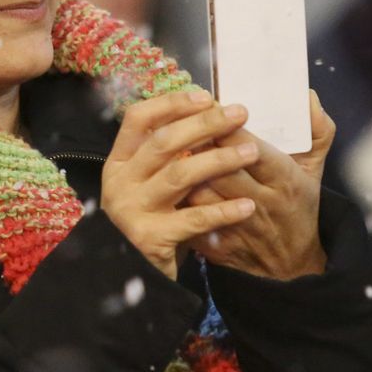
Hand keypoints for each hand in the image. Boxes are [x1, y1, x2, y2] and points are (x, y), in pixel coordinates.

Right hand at [101, 90, 262, 279]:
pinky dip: (223, 211)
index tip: (206, 96)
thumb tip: (208, 109)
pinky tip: (248, 205)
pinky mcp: (149, 238)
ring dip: (220, 160)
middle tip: (240, 114)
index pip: (138, 118)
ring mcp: (131, 211)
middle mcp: (119, 183)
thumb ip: (170, 152)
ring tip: (252, 152)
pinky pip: (193, 218)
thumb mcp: (154, 181)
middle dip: (205, 124)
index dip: (171, 103)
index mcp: (119, 162)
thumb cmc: (157, 218)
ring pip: (180, 175)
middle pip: (163, 142)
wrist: (140, 274)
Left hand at [183, 92, 335, 280]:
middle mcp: (262, 203)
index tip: (207, 105)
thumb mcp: (315, 169)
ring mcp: (238, 227)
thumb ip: (317, 130)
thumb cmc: (299, 206)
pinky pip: (190, 220)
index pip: (249, 148)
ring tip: (167, 150)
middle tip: (178, 123)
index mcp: (285, 179)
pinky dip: (176, 201)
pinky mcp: (218, 247)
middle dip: (197, 144)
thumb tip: (307, 96)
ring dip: (182, 172)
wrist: (292, 265)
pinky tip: (165, 184)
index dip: (224, 126)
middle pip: (220, 170)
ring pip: (200, 194)